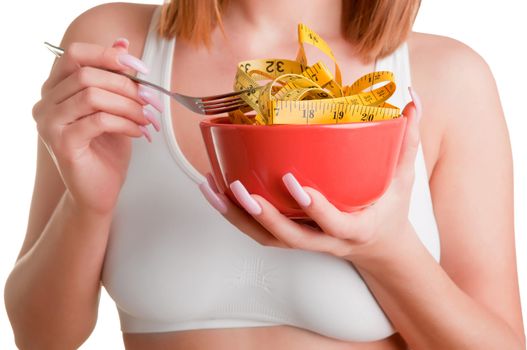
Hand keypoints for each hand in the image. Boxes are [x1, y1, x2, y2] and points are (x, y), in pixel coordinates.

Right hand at [33, 38, 162, 214]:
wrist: (99, 191)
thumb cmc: (106, 150)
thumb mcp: (114, 108)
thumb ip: (113, 77)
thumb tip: (121, 43)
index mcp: (55, 89)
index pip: (75, 55)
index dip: (109, 55)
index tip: (139, 67)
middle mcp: (45, 103)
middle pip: (87, 75)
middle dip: (127, 86)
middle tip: (151, 100)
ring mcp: (49, 123)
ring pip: (93, 96)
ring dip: (129, 105)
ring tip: (147, 118)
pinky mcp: (61, 143)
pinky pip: (99, 120)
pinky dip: (126, 123)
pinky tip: (138, 131)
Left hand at [199, 88, 421, 264]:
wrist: (379, 247)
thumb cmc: (389, 211)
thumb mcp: (404, 179)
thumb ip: (407, 140)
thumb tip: (412, 100)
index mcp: (354, 228)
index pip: (332, 223)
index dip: (313, 206)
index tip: (294, 181)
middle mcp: (325, 240)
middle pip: (288, 237)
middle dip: (260, 215)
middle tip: (237, 187)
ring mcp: (305, 242)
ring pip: (265, 238)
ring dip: (236, 216)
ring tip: (210, 188)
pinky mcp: (291, 238)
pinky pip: (258, 233)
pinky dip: (234, 216)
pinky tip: (214, 194)